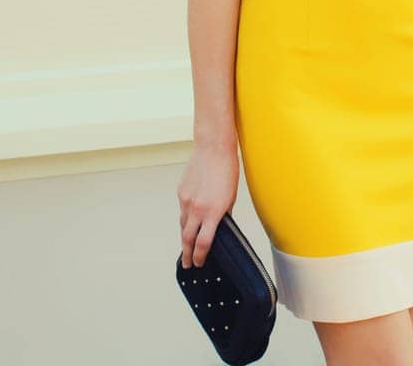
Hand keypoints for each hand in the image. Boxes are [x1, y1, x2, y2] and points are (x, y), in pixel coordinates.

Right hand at [176, 139, 238, 268]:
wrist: (213, 149)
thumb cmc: (227, 170)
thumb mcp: (231, 197)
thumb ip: (223, 215)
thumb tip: (220, 227)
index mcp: (213, 212)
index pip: (203, 243)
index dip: (200, 257)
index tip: (199, 263)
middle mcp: (196, 208)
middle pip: (187, 239)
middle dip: (187, 254)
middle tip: (188, 264)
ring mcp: (186, 200)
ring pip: (182, 225)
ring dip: (185, 237)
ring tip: (186, 246)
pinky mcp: (181, 192)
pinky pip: (182, 210)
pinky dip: (185, 217)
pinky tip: (189, 220)